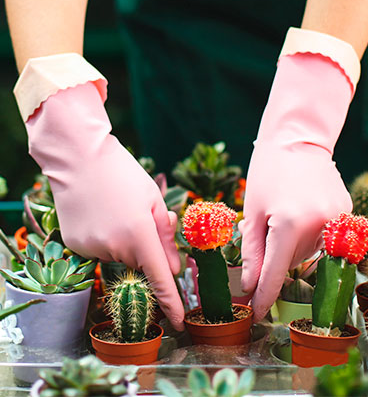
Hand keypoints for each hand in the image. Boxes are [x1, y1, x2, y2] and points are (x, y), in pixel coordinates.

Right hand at [26, 81, 183, 329]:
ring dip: (125, 243)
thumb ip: (166, 239)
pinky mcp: (75, 244)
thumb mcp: (155, 202)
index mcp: (140, 236)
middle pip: (141, 263)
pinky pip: (101, 250)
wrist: (79, 158)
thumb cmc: (124, 174)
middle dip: (147, 249)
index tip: (179, 321)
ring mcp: (92, 248)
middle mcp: (115, 247)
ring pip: (120, 257)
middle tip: (142, 218)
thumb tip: (174, 270)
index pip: (160, 279)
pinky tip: (100, 215)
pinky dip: (106, 239)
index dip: (172, 302)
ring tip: (117, 211)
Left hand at [240, 31, 358, 320]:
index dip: (264, 297)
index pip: (274, 274)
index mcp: (289, 225)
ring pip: (311, 252)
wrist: (299, 138)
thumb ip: (252, 253)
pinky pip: (325, 238)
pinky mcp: (347, 212)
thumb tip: (249, 287)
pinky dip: (312, 234)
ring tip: (287, 213)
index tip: (257, 314)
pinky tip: (304, 210)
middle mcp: (318, 225)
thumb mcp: (252, 212)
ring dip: (295, 246)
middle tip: (268, 227)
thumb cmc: (268, 172)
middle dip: (277, 257)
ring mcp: (337, 219)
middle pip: (293, 263)